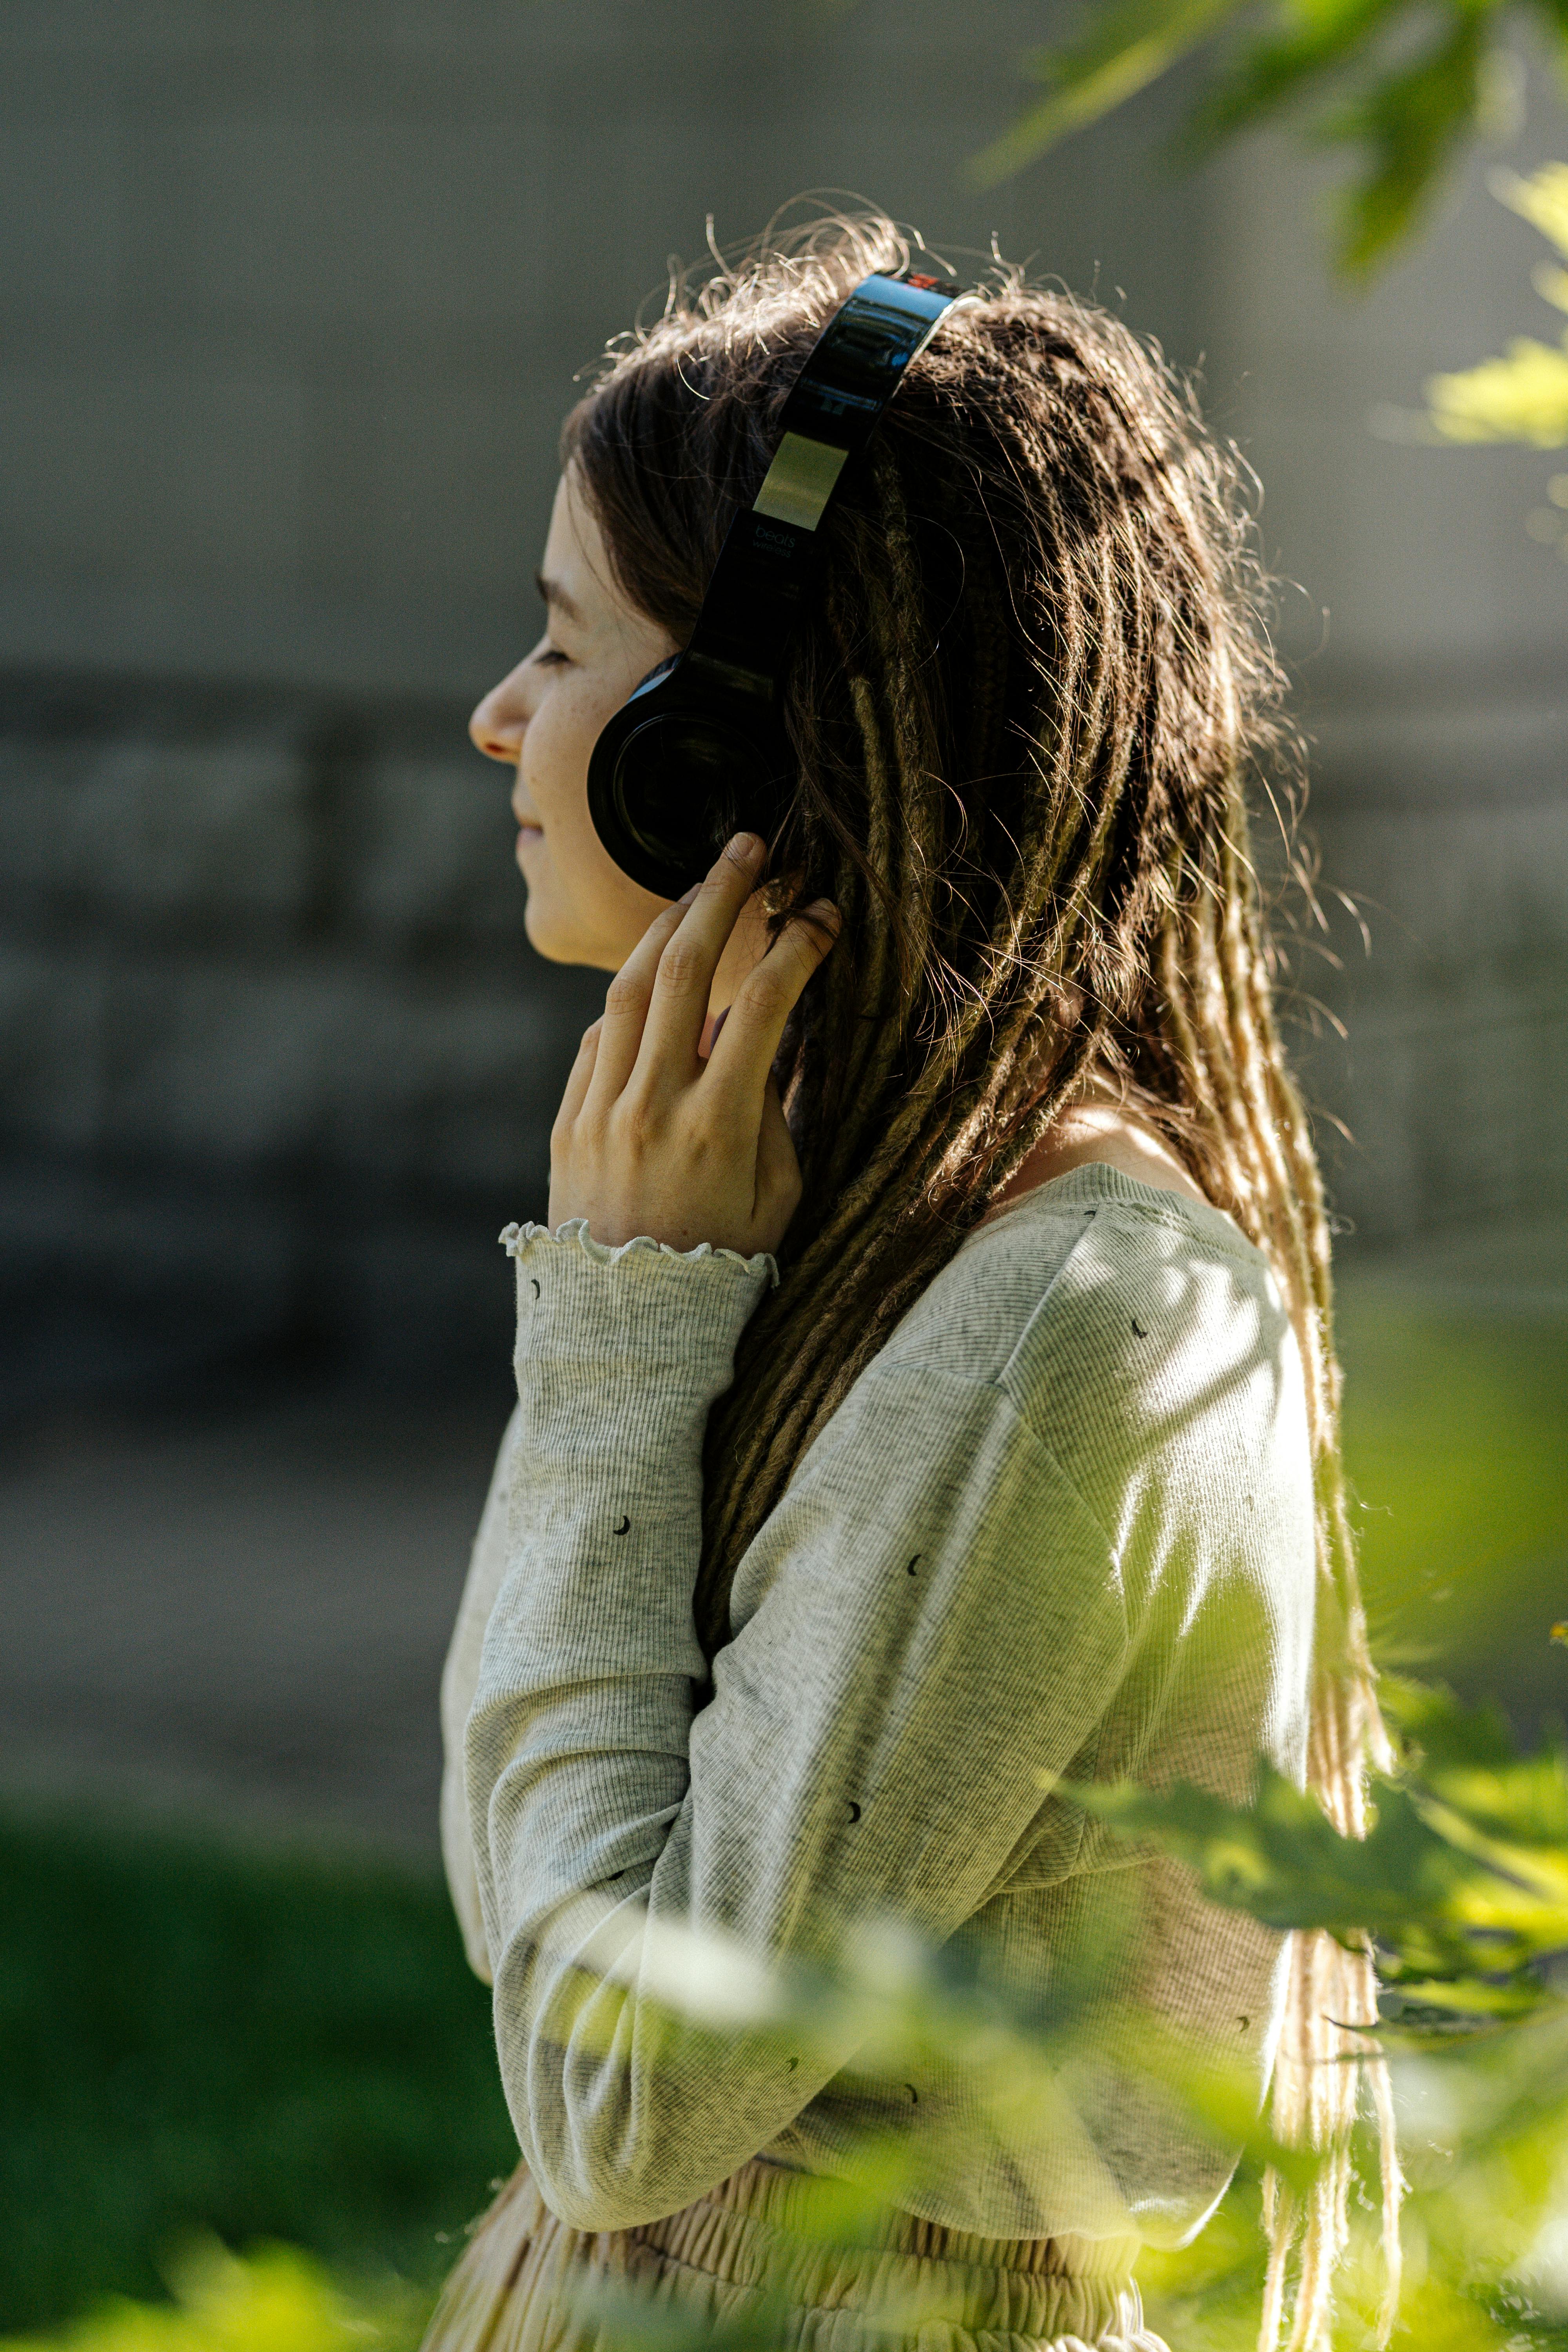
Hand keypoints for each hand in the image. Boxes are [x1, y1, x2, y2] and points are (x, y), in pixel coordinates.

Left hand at [547, 833, 839, 1258]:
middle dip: (720, 896)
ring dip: (665, 927)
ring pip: (628, 989)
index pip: (762, 1004)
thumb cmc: (725, 1264)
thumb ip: (771, 1111)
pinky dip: (627, 1002)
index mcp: (719, 1126)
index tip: (823, 912)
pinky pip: (595, 1039)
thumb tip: (761, 1039)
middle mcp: (653, 1107)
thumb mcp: (778, 1195)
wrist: (631, 1329)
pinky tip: (655, 983)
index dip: (797, 946)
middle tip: (750, 848)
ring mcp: (601, 1110)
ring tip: (700, 888)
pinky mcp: (567, 1122)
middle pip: (683, 969)